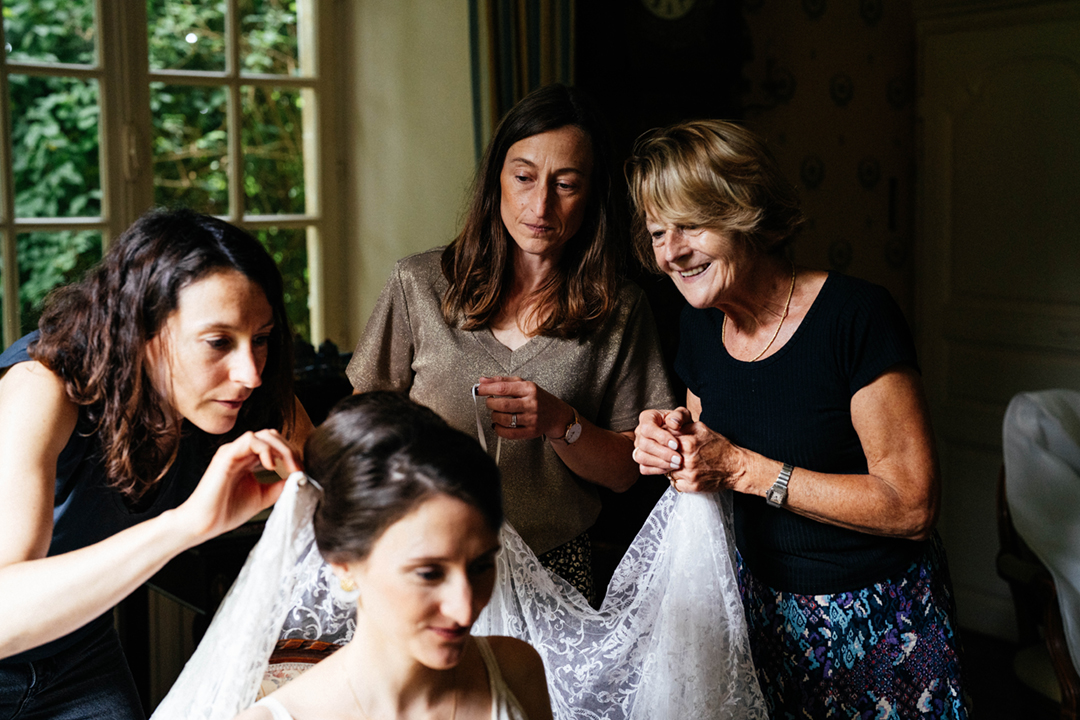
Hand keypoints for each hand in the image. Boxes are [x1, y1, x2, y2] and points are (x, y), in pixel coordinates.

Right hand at [176, 429, 301, 540]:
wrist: (204, 524)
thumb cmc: (227, 511)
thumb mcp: (263, 496)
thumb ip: (279, 485)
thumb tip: (298, 476)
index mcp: (248, 460)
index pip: (275, 445)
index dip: (292, 455)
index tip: (301, 471)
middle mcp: (241, 453)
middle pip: (272, 436)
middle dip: (290, 449)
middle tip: (297, 468)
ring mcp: (233, 452)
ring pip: (263, 434)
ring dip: (282, 448)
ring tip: (288, 467)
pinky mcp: (226, 456)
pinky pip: (249, 440)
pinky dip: (265, 449)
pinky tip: (271, 466)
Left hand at [476, 376, 571, 440]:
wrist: (557, 415)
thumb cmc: (537, 398)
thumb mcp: (523, 384)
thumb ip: (502, 381)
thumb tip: (482, 380)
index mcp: (529, 388)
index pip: (503, 388)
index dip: (487, 389)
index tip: (478, 390)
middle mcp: (531, 403)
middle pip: (502, 404)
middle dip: (490, 403)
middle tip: (490, 402)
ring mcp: (532, 419)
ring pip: (504, 419)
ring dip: (494, 416)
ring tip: (496, 413)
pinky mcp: (531, 432)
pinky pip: (509, 433)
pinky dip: (498, 429)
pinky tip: (499, 425)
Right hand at [632, 408, 690, 475]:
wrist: (681, 436)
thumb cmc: (680, 423)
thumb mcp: (683, 415)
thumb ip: (679, 415)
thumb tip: (673, 424)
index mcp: (647, 418)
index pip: (647, 428)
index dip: (661, 437)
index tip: (676, 444)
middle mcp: (640, 433)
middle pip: (644, 444)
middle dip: (663, 453)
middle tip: (679, 458)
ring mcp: (639, 447)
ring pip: (641, 457)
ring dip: (660, 463)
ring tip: (676, 464)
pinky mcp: (642, 460)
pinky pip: (644, 468)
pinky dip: (658, 469)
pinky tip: (670, 467)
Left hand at [667, 421, 746, 492]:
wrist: (735, 467)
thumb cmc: (719, 447)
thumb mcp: (702, 429)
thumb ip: (683, 427)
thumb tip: (667, 426)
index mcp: (689, 443)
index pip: (665, 441)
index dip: (666, 441)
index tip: (670, 443)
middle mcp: (687, 460)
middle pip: (665, 457)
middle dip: (668, 455)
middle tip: (675, 454)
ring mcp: (690, 474)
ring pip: (668, 470)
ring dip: (672, 468)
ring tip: (682, 464)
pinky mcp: (692, 486)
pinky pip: (674, 483)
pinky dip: (678, 479)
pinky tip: (686, 473)